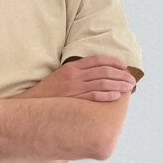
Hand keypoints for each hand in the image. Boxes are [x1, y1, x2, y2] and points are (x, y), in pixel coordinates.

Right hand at [20, 55, 135, 101]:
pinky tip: (117, 96)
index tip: (124, 66)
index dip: (113, 61)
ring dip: (119, 85)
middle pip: (104, 71)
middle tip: (132, 80)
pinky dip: (107, 95)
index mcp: (72, 67)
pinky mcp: (74, 100)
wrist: (31, 104)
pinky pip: (94, 96)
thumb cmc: (48, 92)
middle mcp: (74, 75)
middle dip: (121, 75)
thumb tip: (97, 74)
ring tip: (129, 88)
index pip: (97, 59)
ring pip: (103, 83)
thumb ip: (77, 72)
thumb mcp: (60, 76)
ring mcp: (74, 88)